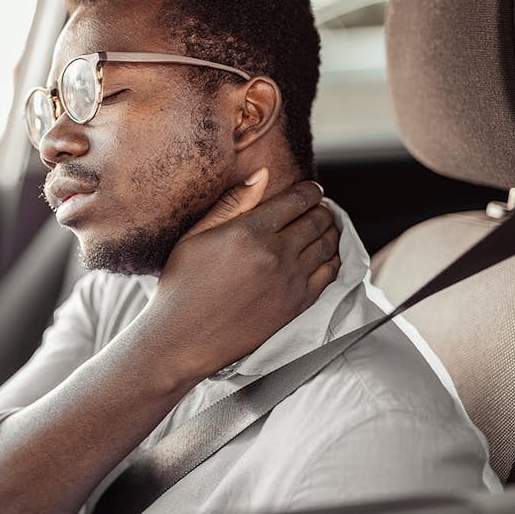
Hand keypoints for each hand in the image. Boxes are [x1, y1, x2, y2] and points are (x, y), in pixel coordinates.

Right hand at [140, 168, 341, 383]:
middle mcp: (275, 254)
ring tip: (323, 229)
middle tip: (317, 208)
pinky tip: (324, 256)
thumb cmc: (181, 284)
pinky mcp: (296, 306)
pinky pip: (329, 274)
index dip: (310, 190)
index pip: (298, 199)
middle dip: (321, 209)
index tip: (311, 190)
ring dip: (330, 232)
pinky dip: (333, 259)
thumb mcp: (196, 236)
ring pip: (327, 245)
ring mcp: (289, 282)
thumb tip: (263, 174)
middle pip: (317, 220)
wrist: (181, 339)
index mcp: (249, 231)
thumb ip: (232, 203)